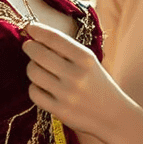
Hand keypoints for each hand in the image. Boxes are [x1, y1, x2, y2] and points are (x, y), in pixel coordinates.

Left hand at [21, 23, 132, 141]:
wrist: (113, 115)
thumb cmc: (97, 84)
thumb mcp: (90, 62)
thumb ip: (67, 50)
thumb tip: (36, 34)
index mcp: (86, 59)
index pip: (55, 38)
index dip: (39, 31)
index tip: (30, 28)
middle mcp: (76, 75)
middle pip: (39, 54)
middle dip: (30, 47)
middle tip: (29, 46)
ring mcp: (67, 94)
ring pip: (33, 72)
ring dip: (32, 67)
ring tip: (38, 68)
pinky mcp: (59, 111)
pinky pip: (34, 93)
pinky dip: (35, 87)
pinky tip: (42, 86)